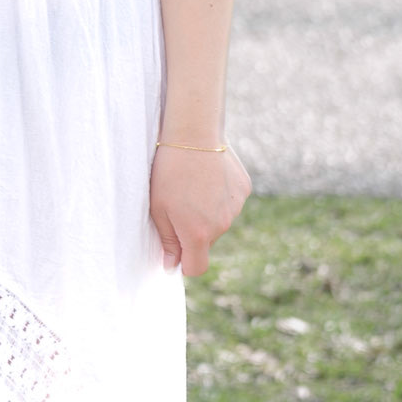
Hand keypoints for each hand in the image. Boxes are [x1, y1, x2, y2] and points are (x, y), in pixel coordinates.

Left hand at [150, 142, 250, 275]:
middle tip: (178, 203)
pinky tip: (208, 175)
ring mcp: (235, 207)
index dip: (184, 263)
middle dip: (193, 232)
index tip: (175, 250)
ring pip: (219, 220)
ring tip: (192, 184)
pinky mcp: (244, 189)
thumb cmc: (169, 171)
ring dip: (207, 212)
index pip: (196, 267)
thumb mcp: (158, 207)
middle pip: (206, 241)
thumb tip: (172, 265)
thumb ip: (167, 240)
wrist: (194, 133)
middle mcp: (221, 225)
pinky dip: (220, 195)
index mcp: (198, 234)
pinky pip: (230, 201)